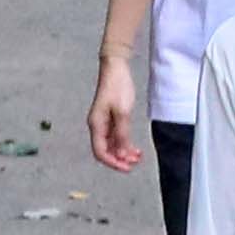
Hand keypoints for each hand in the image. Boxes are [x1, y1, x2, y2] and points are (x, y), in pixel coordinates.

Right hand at [84, 53, 139, 171]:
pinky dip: (125, 144)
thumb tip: (121, 153)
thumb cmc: (117, 86)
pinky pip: (116, 137)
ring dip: (124, 153)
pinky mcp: (110, 118)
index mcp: (96, 125)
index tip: (126, 167)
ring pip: (112, 145)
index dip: (113, 163)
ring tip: (137, 156)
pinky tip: (134, 148)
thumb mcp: (122, 112)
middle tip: (134, 163)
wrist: (116, 67)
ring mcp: (104, 123)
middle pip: (106, 151)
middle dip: (120, 160)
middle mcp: (97, 126)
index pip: (100, 152)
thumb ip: (121, 134)